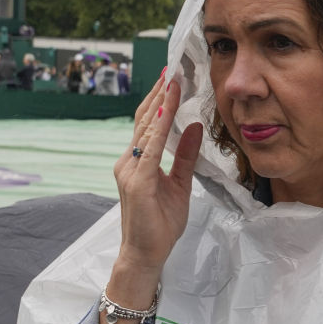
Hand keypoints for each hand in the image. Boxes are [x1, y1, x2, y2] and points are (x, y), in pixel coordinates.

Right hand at [111, 70, 203, 281]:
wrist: (145, 254)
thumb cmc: (160, 225)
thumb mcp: (180, 185)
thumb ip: (185, 156)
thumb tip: (193, 127)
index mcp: (138, 162)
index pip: (148, 124)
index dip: (160, 100)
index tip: (172, 77)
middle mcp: (129, 162)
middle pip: (143, 120)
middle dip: (158, 93)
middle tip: (172, 68)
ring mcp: (130, 171)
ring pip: (144, 129)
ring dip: (159, 104)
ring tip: (172, 82)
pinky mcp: (136, 183)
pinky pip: (149, 150)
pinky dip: (158, 129)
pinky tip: (166, 113)